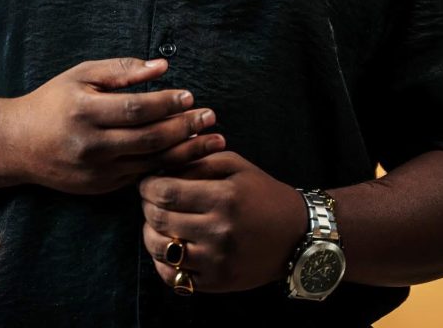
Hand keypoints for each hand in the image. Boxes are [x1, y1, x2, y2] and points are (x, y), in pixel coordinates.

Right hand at [9, 57, 224, 194]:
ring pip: (150, 162)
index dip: (166, 103)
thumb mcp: (81, 75)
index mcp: (85, 111)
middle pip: (148, 138)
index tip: (190, 96)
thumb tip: (162, 67)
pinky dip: (167, 166)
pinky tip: (188, 157)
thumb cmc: (54, 101)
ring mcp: (97, 171)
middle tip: (211, 118)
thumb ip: (122, 70)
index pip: (135, 108)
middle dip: (185, 128)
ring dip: (185, 151)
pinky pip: (141, 176)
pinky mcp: (101, 187)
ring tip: (213, 141)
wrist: (19, 144)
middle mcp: (91, 144)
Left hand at [139, 151, 306, 291]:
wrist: (296, 235)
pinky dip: (161, 262)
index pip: (167, 192)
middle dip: (145, 206)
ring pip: (161, 250)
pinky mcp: (218, 282)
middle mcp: (220, 232)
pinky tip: (166, 246)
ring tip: (155, 221)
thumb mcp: (236, 165)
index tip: (146, 181)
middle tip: (148, 198)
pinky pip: (174, 278)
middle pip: (159, 220)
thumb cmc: (263, 193)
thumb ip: (199, 159)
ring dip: (149, 233)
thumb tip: (162, 163)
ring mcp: (218, 261)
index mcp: (224, 198)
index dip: (148, 185)